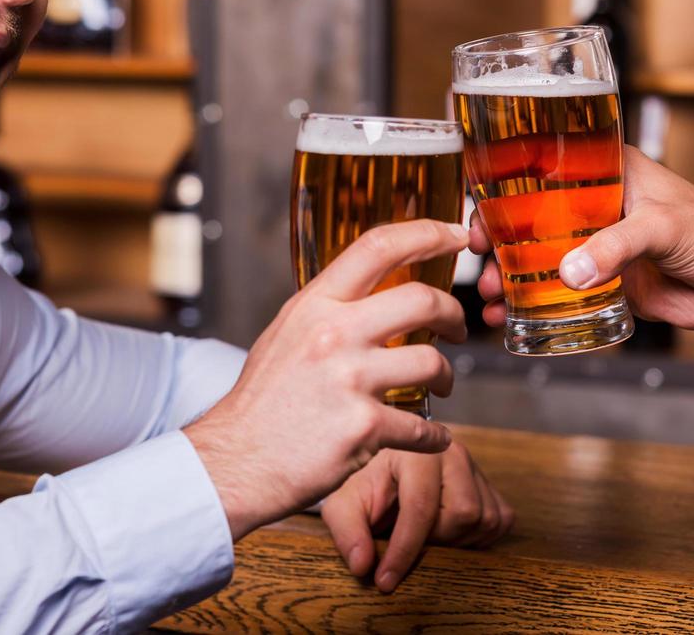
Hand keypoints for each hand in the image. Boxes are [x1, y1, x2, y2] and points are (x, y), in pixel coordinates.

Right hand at [186, 219, 469, 540]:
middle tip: (457, 329)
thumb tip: (374, 290)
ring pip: (432, 362)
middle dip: (453, 314)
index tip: (456, 236)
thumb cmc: (263, 401)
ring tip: (439, 387)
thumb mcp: (287, 334)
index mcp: (315, 305)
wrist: (236, 461)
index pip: (377, 247)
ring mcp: (350, 380)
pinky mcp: (364, 427)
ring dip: (446, 376)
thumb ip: (329, 310)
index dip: (427, 234)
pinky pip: (423, 426)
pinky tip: (431, 437)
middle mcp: (333, 334)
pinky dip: (435, 435)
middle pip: (423, 300)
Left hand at [321, 442, 513, 591]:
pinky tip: (450, 534)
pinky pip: (500, 520)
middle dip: (435, 540)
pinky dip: (478, 537)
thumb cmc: (362, 481)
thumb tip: (363, 566)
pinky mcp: (488, 482)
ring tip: (427, 536)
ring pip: (484, 519)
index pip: (420, 507)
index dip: (404, 551)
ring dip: (456, 540)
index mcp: (414, 450)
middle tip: (408, 542)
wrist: (382, 462)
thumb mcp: (342, 502)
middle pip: (463, 513)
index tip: (385, 581)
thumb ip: (348, 531)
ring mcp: (474, 466)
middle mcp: (451, 451)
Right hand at [470, 146, 693, 349]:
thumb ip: (617, 247)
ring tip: (488, 291)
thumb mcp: (663, 228)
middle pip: (530, 210)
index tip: (480, 200)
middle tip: (477, 252)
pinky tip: (505, 317)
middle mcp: (594, 200)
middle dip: (496, 232)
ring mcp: (593, 241)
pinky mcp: (600, 280)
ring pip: (536, 251)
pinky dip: (528, 302)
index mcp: (607, 168)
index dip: (507, 178)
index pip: (546, 161)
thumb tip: (570, 272)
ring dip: (507, 270)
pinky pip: (554, 289)